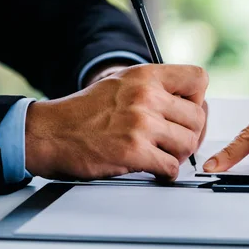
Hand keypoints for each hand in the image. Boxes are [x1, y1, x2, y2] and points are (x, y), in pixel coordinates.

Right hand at [25, 64, 208, 180]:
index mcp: (145, 76)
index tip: (187, 110)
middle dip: (190, 133)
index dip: (198, 98)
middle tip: (175, 141)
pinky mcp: (133, 151)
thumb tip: (192, 102)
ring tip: (162, 154)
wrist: (49, 132)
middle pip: (198, 117)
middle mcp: (146, 96)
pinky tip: (154, 168)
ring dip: (178, 154)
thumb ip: (155, 87)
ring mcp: (140, 124)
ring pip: (188, 143)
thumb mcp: (121, 83)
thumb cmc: (85, 111)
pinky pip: (171, 166)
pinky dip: (166, 172)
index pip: (198, 78)